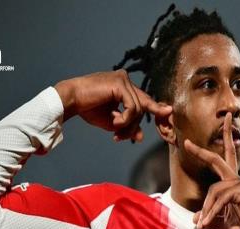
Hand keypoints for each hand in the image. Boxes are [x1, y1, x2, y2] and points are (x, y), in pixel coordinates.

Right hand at [54, 70, 171, 141]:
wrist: (71, 100)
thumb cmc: (88, 109)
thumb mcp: (113, 122)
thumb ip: (128, 126)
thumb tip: (141, 137)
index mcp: (124, 87)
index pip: (144, 100)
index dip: (156, 109)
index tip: (168, 113)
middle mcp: (126, 80)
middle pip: (143, 106)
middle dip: (134, 126)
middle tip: (121, 137)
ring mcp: (124, 80)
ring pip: (139, 109)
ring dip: (128, 124)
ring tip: (115, 129)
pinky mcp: (120, 83)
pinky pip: (133, 107)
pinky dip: (126, 119)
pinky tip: (115, 121)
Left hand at [183, 113, 239, 228]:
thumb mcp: (218, 224)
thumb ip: (206, 218)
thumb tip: (194, 218)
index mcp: (229, 186)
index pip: (218, 165)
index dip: (204, 153)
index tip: (188, 143)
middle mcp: (235, 182)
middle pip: (216, 160)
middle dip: (201, 151)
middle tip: (186, 143)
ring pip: (213, 190)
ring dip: (206, 210)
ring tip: (203, 225)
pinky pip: (220, 199)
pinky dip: (211, 213)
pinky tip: (207, 224)